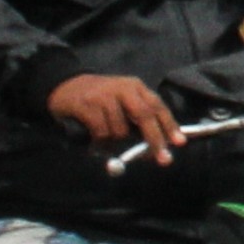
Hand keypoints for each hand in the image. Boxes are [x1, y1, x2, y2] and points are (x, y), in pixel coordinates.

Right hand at [47, 71, 183, 163]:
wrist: (64, 85)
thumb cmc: (98, 99)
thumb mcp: (121, 101)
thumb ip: (138, 118)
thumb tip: (156, 146)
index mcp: (135, 87)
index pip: (157, 106)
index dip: (170, 125)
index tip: (179, 143)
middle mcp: (122, 88)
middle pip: (144, 115)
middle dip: (155, 140)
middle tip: (162, 158)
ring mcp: (103, 95)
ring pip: (120, 129)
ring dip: (116, 142)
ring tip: (106, 142)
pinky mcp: (86, 104)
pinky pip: (101, 131)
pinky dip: (100, 142)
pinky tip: (95, 143)